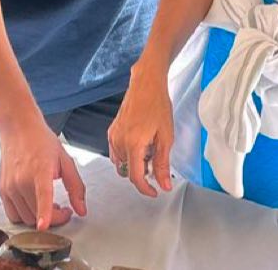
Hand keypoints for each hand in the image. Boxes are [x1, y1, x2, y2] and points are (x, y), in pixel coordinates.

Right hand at [0, 117, 85, 229]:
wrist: (18, 128)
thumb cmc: (41, 141)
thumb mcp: (65, 160)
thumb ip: (76, 187)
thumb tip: (81, 210)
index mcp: (40, 170)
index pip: (42, 195)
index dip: (44, 213)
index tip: (43, 225)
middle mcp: (22, 179)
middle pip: (37, 215)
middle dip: (54, 218)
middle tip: (63, 208)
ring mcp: (10, 186)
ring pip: (26, 218)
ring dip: (39, 218)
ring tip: (49, 204)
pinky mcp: (2, 190)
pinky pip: (13, 215)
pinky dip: (25, 216)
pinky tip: (33, 204)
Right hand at [107, 66, 174, 197]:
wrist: (146, 84)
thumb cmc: (157, 105)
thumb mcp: (166, 137)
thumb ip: (163, 164)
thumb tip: (164, 184)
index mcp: (133, 144)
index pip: (135, 177)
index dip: (146, 189)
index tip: (154, 191)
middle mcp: (119, 141)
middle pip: (129, 171)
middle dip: (143, 171)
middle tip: (156, 159)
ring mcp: (113, 136)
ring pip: (122, 163)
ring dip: (134, 163)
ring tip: (148, 149)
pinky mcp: (112, 131)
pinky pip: (116, 153)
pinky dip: (127, 155)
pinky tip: (139, 144)